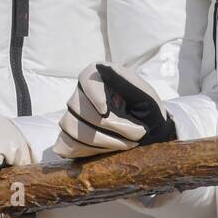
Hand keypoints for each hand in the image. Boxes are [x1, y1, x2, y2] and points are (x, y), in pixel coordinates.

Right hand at [53, 62, 176, 158]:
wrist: (151, 135)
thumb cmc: (149, 111)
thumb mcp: (144, 95)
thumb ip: (125, 82)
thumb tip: (101, 66)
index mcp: (100, 76)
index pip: (86, 80)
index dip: (93, 97)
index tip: (106, 111)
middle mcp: (82, 93)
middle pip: (78, 108)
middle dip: (109, 126)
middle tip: (135, 135)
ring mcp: (73, 115)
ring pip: (70, 127)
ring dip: (100, 142)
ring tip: (125, 144)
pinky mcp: (71, 137)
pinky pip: (66, 144)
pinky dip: (85, 151)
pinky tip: (106, 151)